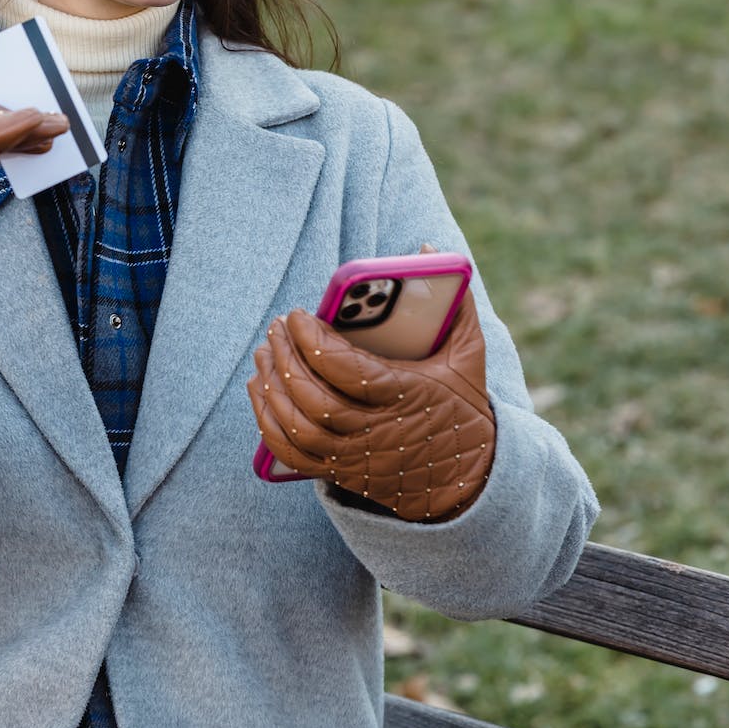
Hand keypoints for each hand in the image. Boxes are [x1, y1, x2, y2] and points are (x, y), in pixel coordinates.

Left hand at [248, 290, 495, 521]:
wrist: (467, 479)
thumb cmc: (463, 408)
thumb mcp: (468, 355)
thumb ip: (454, 302)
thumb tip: (426, 248)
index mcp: (406, 395)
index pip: (346, 369)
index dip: (312, 340)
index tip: (297, 314)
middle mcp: (377, 430)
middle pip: (314, 397)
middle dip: (286, 357)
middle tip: (275, 327)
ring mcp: (354, 455)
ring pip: (297, 425)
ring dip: (271, 386)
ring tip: (264, 352)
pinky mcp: (339, 471)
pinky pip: (290, 452)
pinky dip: (267, 421)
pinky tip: (260, 389)